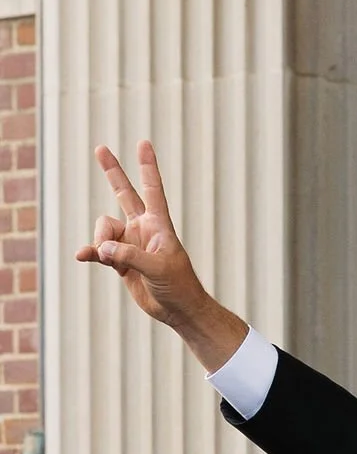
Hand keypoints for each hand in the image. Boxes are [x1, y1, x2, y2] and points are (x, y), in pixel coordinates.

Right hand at [79, 142, 247, 369]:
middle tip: (100, 148)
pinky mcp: (121, 261)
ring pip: (104, 230)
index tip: (143, 143)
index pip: (153, 189)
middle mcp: (143, 229)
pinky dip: (90, 252)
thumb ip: (129, 257)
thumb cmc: (178, 286)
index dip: (148, 167)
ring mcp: (130, 243)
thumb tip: (102, 249)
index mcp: (159, 225)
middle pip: (124, 194)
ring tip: (107, 259)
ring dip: (100, 242)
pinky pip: (98, 250)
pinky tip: (81, 256)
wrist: (177, 310)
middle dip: (113, 172)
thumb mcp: (157, 269)